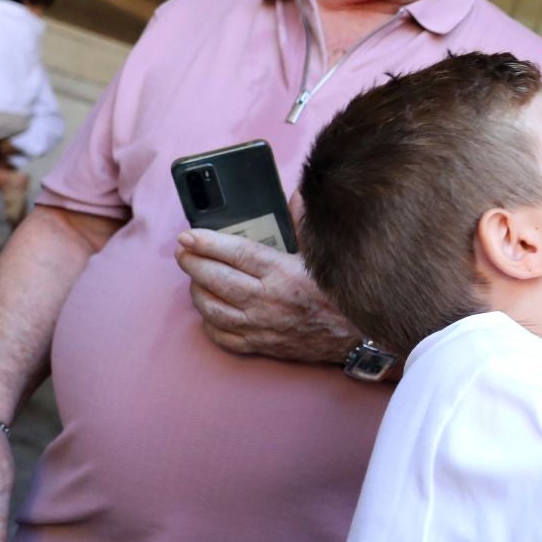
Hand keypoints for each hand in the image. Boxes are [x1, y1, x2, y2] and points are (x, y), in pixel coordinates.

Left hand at [173, 229, 357, 363]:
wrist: (357, 335)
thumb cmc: (340, 293)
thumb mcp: (322, 255)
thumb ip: (303, 223)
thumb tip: (296, 196)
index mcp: (282, 272)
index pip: (235, 252)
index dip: (206, 242)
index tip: (188, 234)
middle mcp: (267, 300)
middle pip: (215, 280)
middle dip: (192, 263)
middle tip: (184, 252)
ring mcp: (261, 326)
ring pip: (212, 309)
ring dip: (196, 292)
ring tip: (194, 278)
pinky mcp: (261, 345)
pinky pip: (222, 337)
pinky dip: (209, 323)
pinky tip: (209, 310)